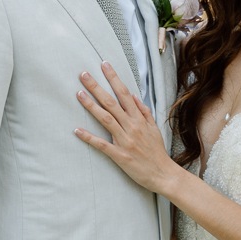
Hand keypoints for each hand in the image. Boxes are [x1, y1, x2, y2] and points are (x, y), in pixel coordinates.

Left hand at [75, 62, 177, 193]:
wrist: (163, 174)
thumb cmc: (157, 152)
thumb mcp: (154, 128)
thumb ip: (144, 112)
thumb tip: (134, 96)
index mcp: (139, 119)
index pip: (124, 93)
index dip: (114, 79)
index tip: (104, 65)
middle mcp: (132, 126)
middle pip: (112, 102)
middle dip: (97, 87)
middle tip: (83, 74)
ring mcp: (125, 140)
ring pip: (106, 119)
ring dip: (91, 106)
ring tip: (79, 93)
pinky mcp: (119, 155)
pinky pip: (102, 144)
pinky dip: (89, 137)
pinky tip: (77, 130)